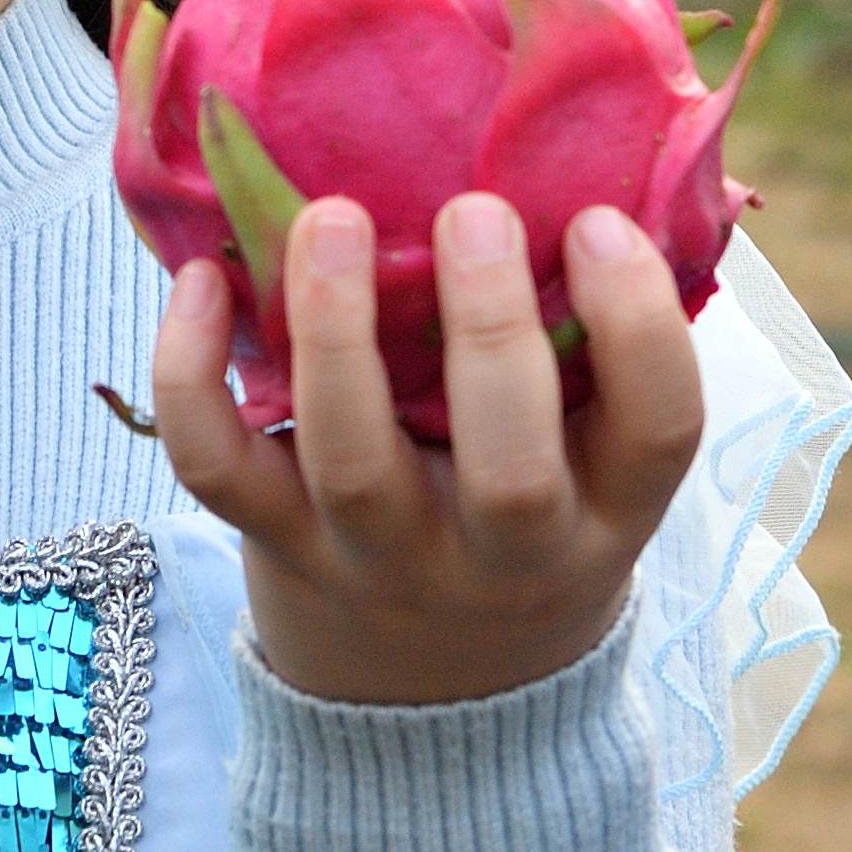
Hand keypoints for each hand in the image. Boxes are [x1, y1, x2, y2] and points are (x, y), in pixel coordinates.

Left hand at [153, 192, 707, 707]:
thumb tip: (595, 155)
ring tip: (334, 217)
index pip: (659, 428)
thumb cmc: (530, 509)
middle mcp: (503, 553)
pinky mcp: (278, 545)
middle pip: (510, 472)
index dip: (640, 321)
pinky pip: (220, 469)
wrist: (436, 696)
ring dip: (338, 331)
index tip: (596, 221)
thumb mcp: (594, 459)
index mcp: (607, 509)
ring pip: (354, 464)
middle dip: (490, 331)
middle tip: (473, 212)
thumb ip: (597, 345)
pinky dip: (193, 374)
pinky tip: (204, 279)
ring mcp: (381, 558)